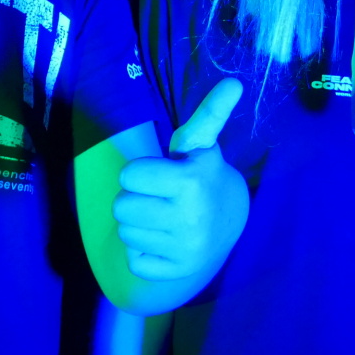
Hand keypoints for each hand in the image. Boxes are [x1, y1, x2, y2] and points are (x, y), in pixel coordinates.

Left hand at [112, 78, 247, 282]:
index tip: (159, 174)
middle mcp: (189, 218)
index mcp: (191, 182)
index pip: (129, 176)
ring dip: (137, 224)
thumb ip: (210, 113)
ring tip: (160, 217)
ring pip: (125, 233)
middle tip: (157, 197)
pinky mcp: (177, 272)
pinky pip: (135, 260)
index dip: (140, 173)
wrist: (231, 222)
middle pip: (121, 207)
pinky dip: (144, 251)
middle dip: (135, 198)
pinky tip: (163, 240)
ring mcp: (184, 249)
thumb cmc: (203, 175)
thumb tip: (233, 82)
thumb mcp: (202, 144)